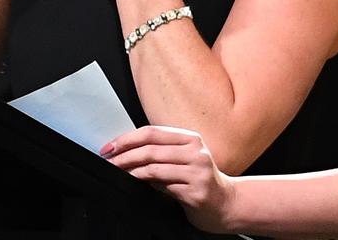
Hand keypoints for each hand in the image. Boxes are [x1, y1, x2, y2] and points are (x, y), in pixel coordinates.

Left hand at [101, 125, 236, 232]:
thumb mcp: (184, 160)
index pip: (152, 132)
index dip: (127, 138)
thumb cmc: (202, 181)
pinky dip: (146, 184)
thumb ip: (162, 153)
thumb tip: (126, 151)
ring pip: (155, 167)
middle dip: (124, 155)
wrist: (228, 204)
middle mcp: (196, 152)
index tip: (110, 147)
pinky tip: (136, 184)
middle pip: (151, 149)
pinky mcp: (196, 192)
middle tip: (109, 161)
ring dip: (131, 171)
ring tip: (118, 172)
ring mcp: (198, 172)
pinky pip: (164, 186)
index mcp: (191, 139)